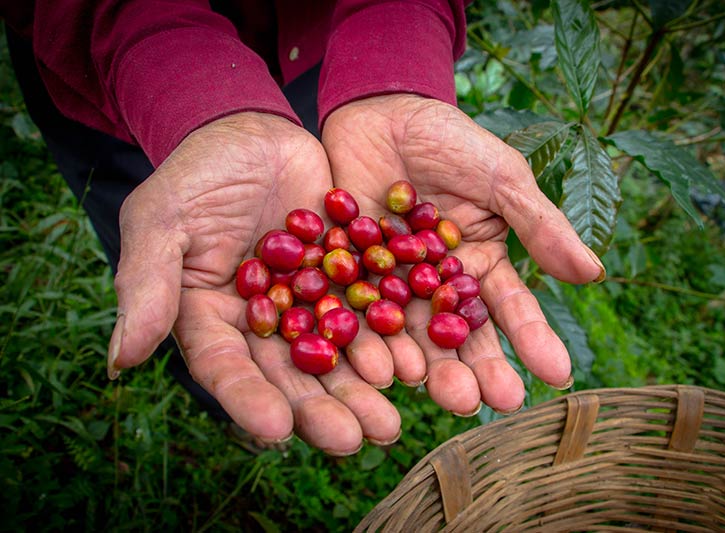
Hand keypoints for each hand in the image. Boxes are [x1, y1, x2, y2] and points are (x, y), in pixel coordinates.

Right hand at [107, 112, 400, 454]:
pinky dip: (389, 337)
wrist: (251, 133)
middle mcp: (263, 324)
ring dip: (363, 388)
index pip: (227, 370)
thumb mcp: (161, 222)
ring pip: (337, 355)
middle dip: (321, 410)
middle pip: (290, 376)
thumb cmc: (194, 175)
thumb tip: (118, 361)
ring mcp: (309, 304)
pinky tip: (414, 364)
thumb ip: (146, 286)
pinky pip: (370, 311)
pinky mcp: (347, 279)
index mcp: (212, 320)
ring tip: (392, 422)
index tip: (277, 432)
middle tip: (355, 440)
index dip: (249, 401)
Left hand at [322, 95, 603, 414]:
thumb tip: (593, 274)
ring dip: (430, 367)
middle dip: (479, 370)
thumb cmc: (452, 142)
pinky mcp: (352, 276)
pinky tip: (385, 366)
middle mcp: (440, 285)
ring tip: (446, 394)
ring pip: (413, 334)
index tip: (557, 375)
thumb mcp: (503, 178)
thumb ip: (539, 225)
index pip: (511, 310)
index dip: (533, 340)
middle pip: (461, 335)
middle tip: (494, 402)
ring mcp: (395, 284)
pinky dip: (373, 337)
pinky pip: (362, 310)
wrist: (382, 110)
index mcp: (481, 265)